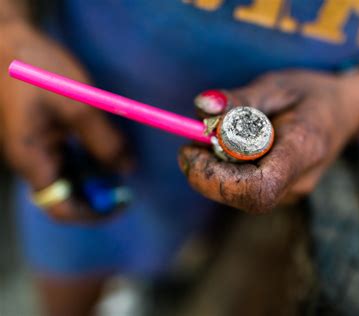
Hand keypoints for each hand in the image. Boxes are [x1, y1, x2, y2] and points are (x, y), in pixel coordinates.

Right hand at [0, 21, 130, 221]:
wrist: (8, 39)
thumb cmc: (37, 69)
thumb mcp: (78, 105)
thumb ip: (104, 141)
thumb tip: (127, 169)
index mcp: (32, 160)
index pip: (60, 208)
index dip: (93, 214)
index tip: (123, 203)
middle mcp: (31, 161)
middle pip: (66, 195)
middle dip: (98, 195)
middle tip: (128, 184)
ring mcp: (36, 149)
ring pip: (69, 178)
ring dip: (96, 177)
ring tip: (121, 164)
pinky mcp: (42, 136)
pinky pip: (67, 159)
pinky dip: (89, 159)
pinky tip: (107, 148)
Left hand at [179, 70, 358, 212]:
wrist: (347, 110)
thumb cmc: (312, 93)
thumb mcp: (276, 85)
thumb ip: (240, 99)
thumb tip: (202, 108)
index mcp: (303, 150)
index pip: (257, 188)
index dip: (215, 178)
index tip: (189, 151)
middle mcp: (299, 181)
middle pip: (242, 194)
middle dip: (208, 169)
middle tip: (196, 136)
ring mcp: (292, 191)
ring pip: (240, 193)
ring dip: (216, 166)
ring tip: (220, 133)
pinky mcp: (282, 191)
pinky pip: (245, 187)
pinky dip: (228, 167)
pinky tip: (233, 144)